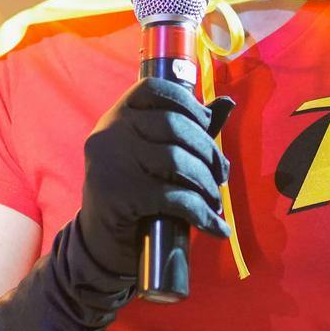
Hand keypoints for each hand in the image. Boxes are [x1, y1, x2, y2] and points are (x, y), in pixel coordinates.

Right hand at [75, 79, 234, 277]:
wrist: (102, 241)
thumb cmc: (136, 192)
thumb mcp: (155, 155)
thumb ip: (187, 130)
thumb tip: (228, 103)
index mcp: (118, 115)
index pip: (154, 89)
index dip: (188, 102)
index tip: (207, 123)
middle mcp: (109, 132)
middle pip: (173, 125)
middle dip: (208, 151)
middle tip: (221, 175)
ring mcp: (110, 162)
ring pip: (176, 160)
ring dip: (206, 183)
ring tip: (215, 200)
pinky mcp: (118, 195)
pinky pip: (173, 197)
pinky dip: (201, 213)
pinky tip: (214, 226)